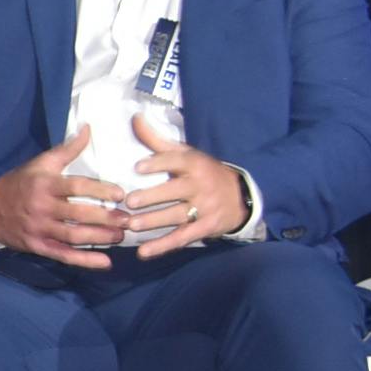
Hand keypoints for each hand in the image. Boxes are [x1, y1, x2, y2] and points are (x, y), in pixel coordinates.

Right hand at [0, 123, 126, 268]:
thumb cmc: (20, 184)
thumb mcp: (40, 163)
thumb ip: (67, 149)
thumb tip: (88, 129)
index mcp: (45, 184)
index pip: (76, 187)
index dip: (100, 190)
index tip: (121, 194)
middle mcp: (42, 207)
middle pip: (78, 214)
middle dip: (105, 218)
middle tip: (128, 220)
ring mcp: (39, 229)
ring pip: (74, 236)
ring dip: (100, 238)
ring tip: (120, 237)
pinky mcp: (38, 246)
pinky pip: (64, 255)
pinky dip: (85, 261)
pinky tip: (105, 263)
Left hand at [120, 116, 243, 258]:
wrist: (241, 197)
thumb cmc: (203, 172)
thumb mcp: (186, 154)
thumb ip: (157, 140)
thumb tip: (134, 118)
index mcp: (195, 164)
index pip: (177, 161)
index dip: (158, 164)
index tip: (138, 167)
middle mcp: (200, 185)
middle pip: (175, 191)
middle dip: (152, 197)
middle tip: (129, 202)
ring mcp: (204, 208)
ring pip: (177, 215)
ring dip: (154, 222)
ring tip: (132, 225)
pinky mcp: (205, 227)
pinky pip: (182, 237)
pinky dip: (162, 246)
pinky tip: (143, 253)